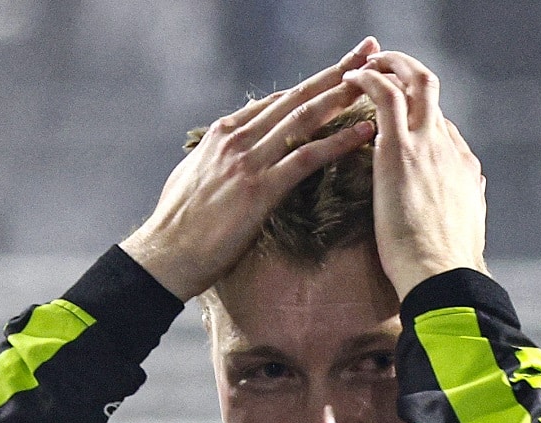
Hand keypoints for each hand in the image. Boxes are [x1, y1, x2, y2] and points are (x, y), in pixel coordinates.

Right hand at [121, 38, 381, 300]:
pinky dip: (339, 142)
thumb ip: (218, 156)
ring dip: (343, 96)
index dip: (311, 84)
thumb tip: (229, 149)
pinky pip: (307, 158)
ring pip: (305, 119)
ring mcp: (248, 161)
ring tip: (376, 80)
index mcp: (224, 133)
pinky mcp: (259, 189)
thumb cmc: (178, 224)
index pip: (277, 101)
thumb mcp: (194, 176)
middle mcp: (238, 138)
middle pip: (297, 97)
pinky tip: (365, 132)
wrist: (164, 255)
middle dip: (336, 72)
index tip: (340, 71)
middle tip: (369, 50)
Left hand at [343, 51, 486, 299]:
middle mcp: (448, 146)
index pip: (439, 122)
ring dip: (387, 65)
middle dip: (406, 69)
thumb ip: (463, 204)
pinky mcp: (401, 150)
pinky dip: (369, 79)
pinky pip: (386, 96)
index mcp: (462, 166)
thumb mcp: (463, 229)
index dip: (416, 110)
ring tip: (360, 65)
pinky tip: (351, 79)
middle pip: (432, 89)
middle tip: (381, 66)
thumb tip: (467, 193)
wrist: (442, 277)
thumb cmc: (444, 268)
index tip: (392, 110)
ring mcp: (427, 144)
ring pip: (413, 82)